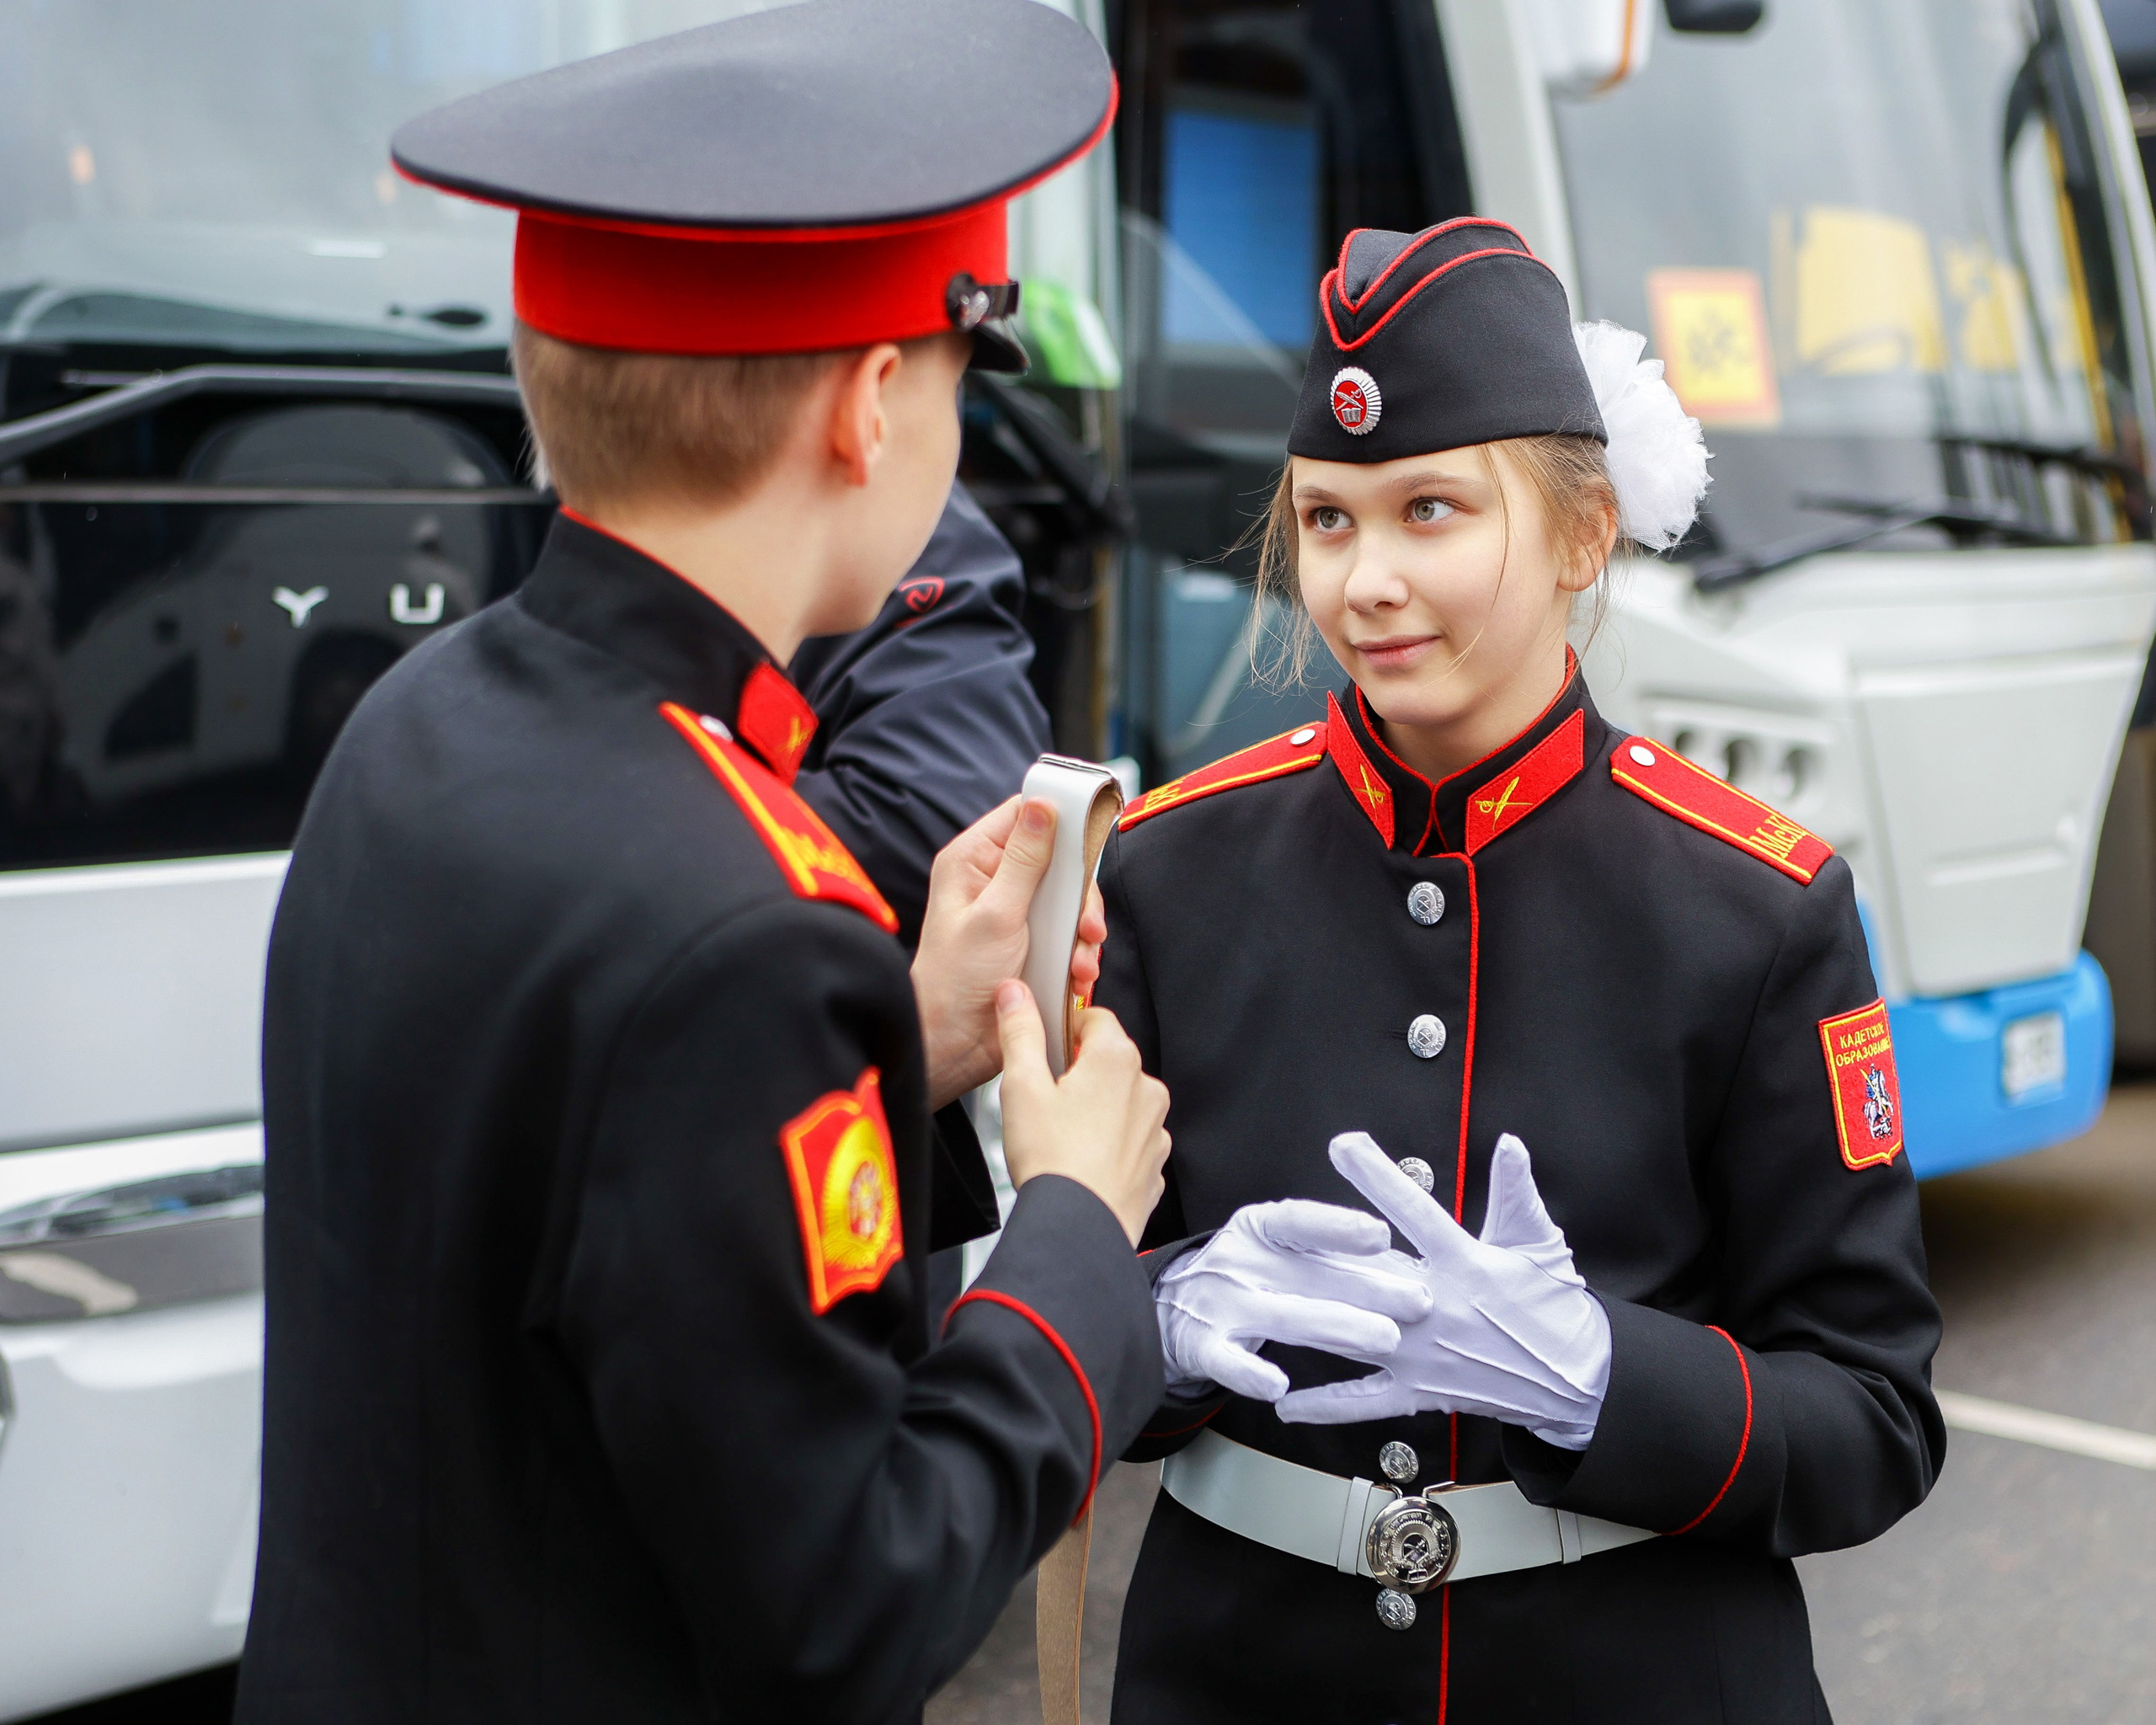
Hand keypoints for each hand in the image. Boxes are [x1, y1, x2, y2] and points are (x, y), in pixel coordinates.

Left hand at [911, 797, 1104, 1108]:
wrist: (956, 1044)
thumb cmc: (955, 980)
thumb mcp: (995, 914)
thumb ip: (1025, 860)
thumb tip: (1044, 805)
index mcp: (974, 860)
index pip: (1023, 814)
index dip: (1058, 817)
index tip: (1086, 834)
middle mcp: (996, 880)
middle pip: (1060, 859)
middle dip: (1080, 895)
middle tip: (1087, 923)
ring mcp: (1018, 912)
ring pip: (1072, 901)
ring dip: (1083, 932)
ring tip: (1080, 962)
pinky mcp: (1034, 942)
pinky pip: (1071, 934)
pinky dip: (1080, 954)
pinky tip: (1076, 975)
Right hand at [995, 981, 1168, 1244]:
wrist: (1078, 1229)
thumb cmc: (1052, 1160)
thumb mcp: (1021, 1087)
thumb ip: (1020, 1032)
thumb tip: (1015, 995)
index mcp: (1116, 1059)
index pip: (1095, 1017)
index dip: (1065, 1029)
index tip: (1046, 1048)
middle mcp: (1146, 1089)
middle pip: (1109, 1060)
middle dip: (1079, 1072)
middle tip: (1045, 1100)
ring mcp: (1155, 1129)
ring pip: (1121, 1102)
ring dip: (1096, 1109)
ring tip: (1061, 1136)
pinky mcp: (1154, 1165)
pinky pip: (1130, 1141)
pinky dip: (1109, 1145)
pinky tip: (1080, 1161)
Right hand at [1154, 1200, 1432, 1401]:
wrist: (1169, 1307)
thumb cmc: (1246, 1274)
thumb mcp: (1275, 1247)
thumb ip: (1328, 1251)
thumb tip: (1403, 1258)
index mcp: (1258, 1228)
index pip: (1300, 1221)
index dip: (1338, 1227)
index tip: (1381, 1234)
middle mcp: (1238, 1261)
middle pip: (1308, 1275)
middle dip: (1368, 1288)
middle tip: (1418, 1301)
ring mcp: (1220, 1305)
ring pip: (1284, 1318)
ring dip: (1335, 1327)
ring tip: (1383, 1338)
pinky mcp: (1204, 1347)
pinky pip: (1230, 1363)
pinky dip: (1252, 1373)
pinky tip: (1279, 1384)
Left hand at [1276, 1132, 1611, 1449]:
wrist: (1578, 1379)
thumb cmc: (1556, 1304)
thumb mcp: (1541, 1241)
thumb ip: (1517, 1192)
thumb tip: (1509, 1142)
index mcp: (1465, 1263)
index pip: (1413, 1209)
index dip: (1376, 1175)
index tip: (1342, 1144)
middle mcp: (1436, 1306)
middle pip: (1367, 1271)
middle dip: (1322, 1247)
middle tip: (1276, 1224)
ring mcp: (1424, 1353)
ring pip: (1353, 1330)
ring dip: (1307, 1318)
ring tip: (1259, 1306)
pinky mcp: (1422, 1392)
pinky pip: (1366, 1399)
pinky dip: (1326, 1404)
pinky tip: (1286, 1402)